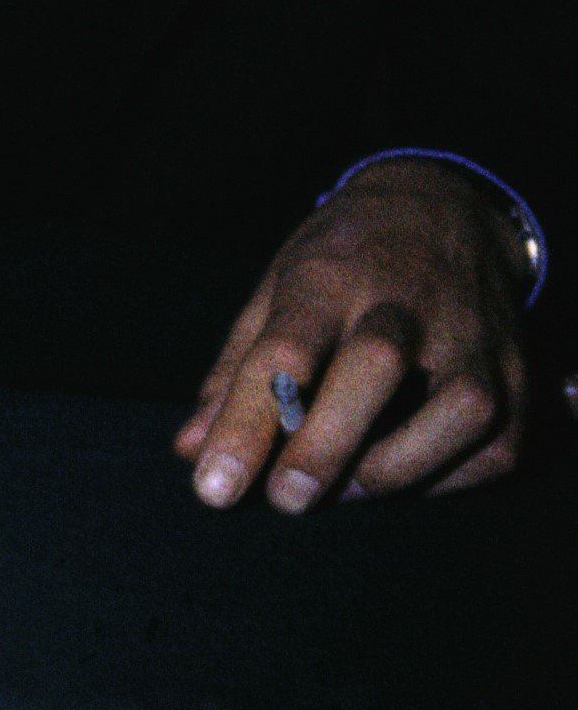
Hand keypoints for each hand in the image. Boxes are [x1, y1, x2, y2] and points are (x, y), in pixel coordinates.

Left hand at [174, 160, 529, 511]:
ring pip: (457, 411)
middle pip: (375, 367)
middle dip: (326, 444)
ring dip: (392, 469)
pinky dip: (441, 478)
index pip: (284, 349)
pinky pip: (492, 446)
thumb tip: (192, 450)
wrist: (445, 209)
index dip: (246, 422)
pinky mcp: (519, 377)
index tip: (213, 485)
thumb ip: (234, 370)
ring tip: (338, 491)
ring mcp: (475, 337)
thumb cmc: (343, 259)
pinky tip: (397, 475)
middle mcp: (409, 301)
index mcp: (330, 274)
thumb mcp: (275, 288)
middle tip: (283, 500)